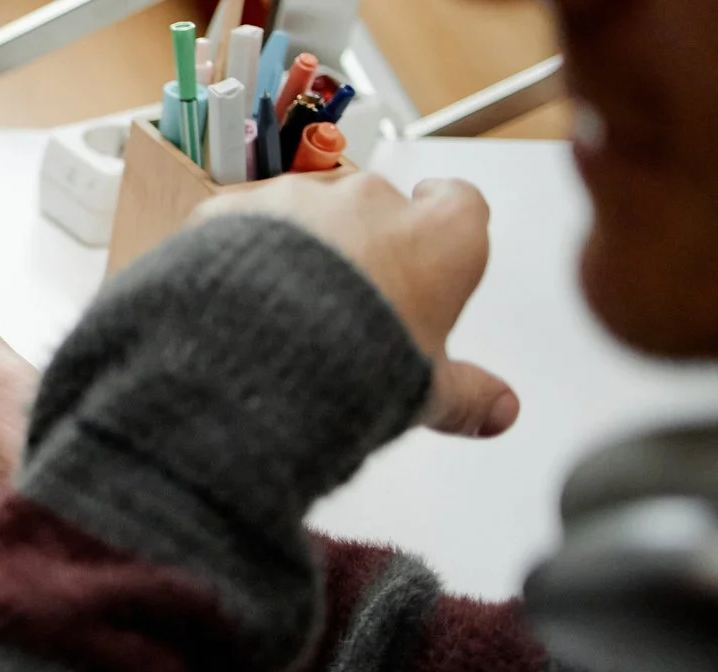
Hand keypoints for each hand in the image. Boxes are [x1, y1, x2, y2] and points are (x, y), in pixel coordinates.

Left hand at [195, 173, 517, 436]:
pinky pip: (244, 221)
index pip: (461, 204)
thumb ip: (467, 395)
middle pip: (378, 209)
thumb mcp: (423, 392)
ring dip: (300, 245)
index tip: (439, 234)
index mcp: (440, 237)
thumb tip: (498, 411)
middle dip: (366, 244)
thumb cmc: (349, 358)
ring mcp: (303, 197)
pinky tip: (237, 296)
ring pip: (306, 212)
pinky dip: (241, 248)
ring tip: (286, 309)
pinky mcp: (239, 205)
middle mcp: (373, 202)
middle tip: (351, 302)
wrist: (256, 346)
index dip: (449, 219)